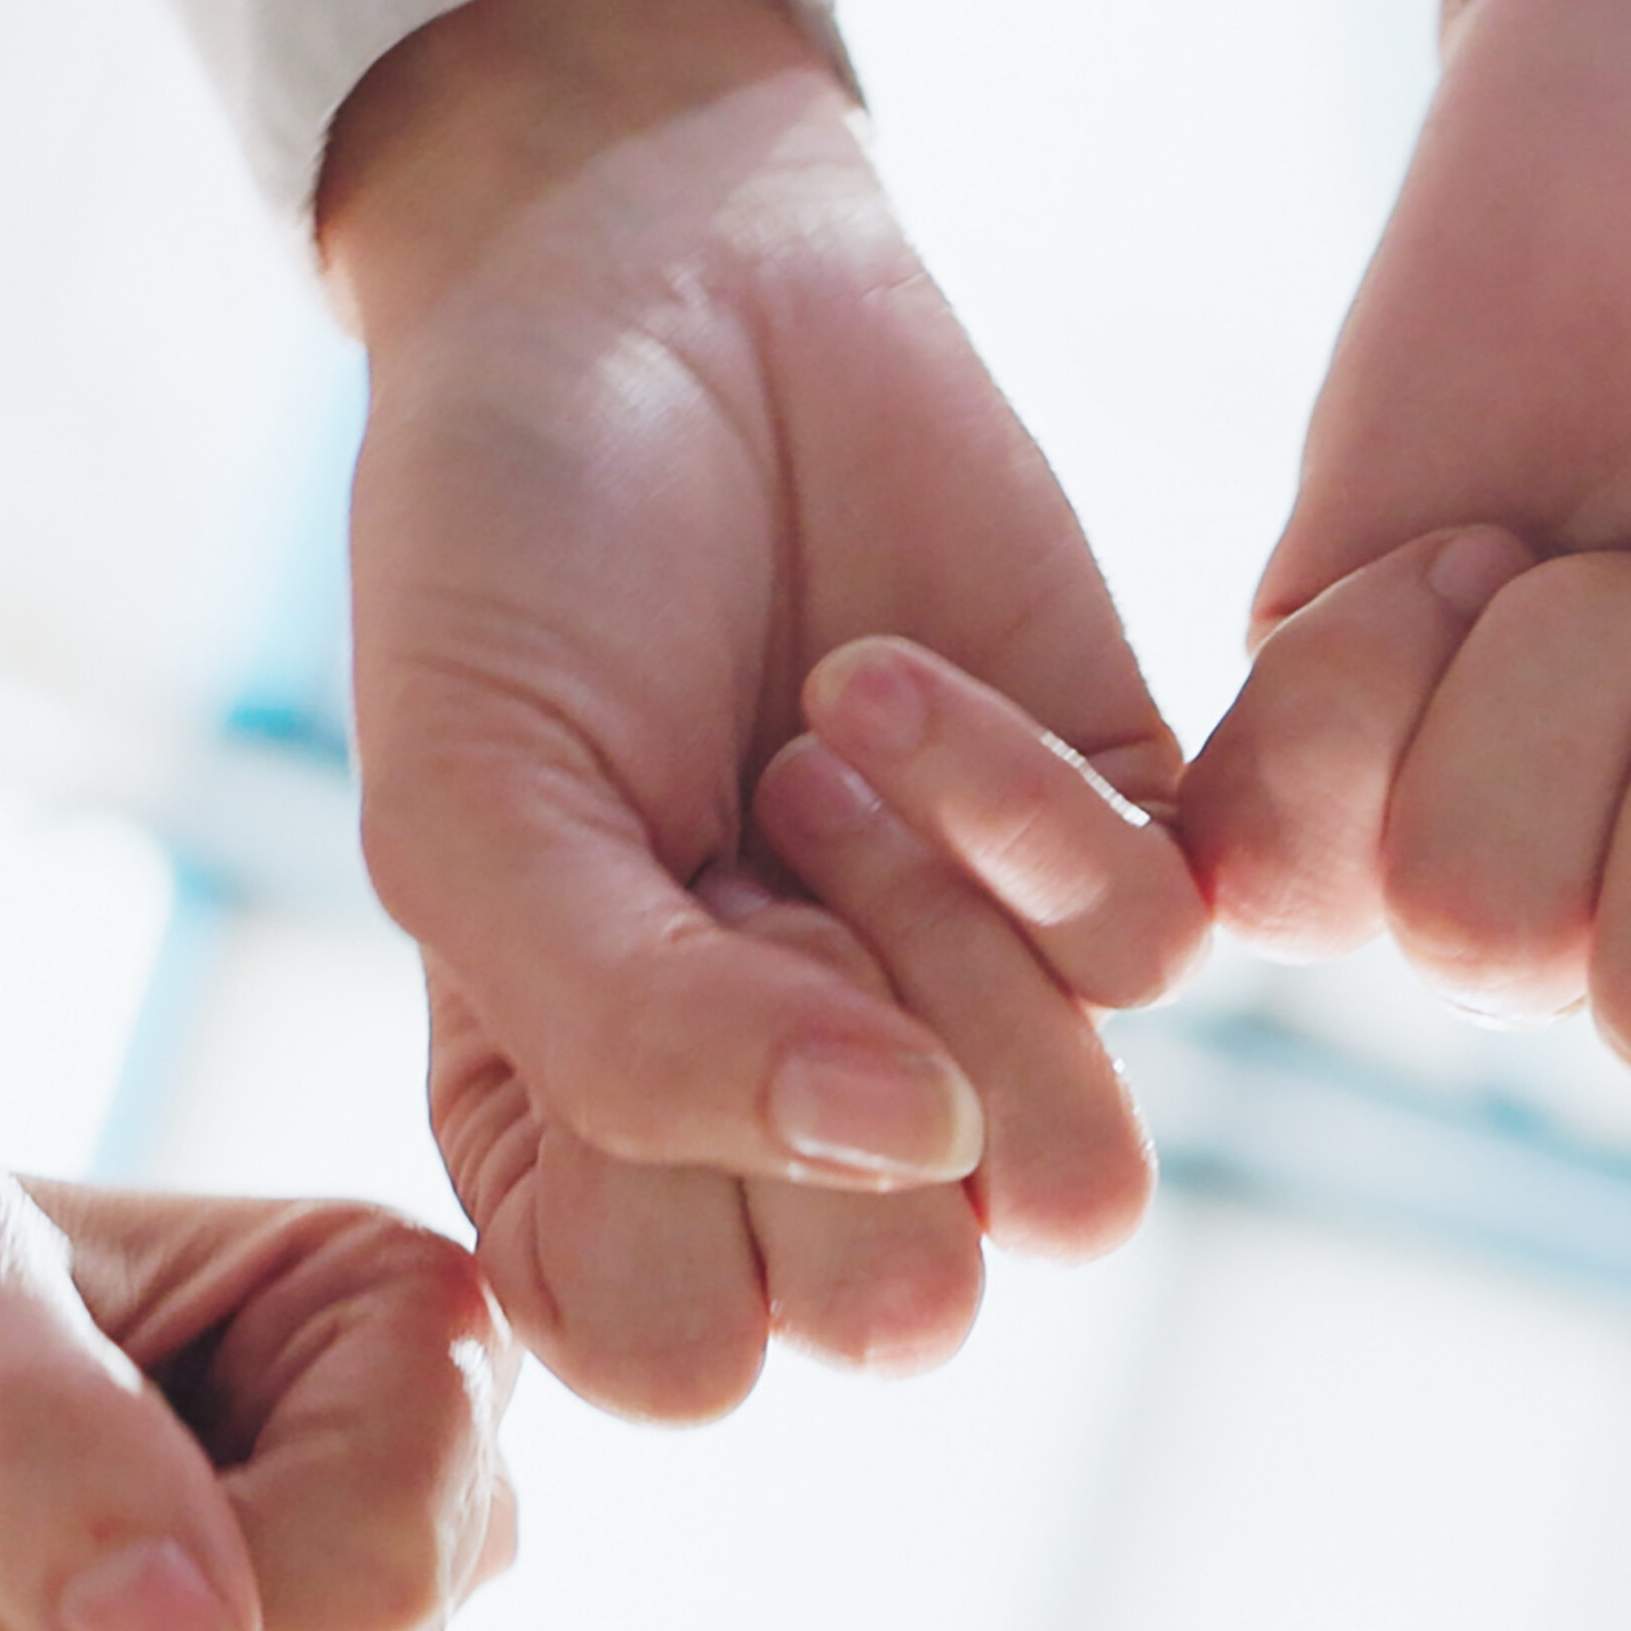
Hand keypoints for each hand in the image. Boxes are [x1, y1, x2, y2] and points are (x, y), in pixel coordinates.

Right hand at [326, 0, 1208, 1417]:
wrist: (658, 271)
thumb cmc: (508, 545)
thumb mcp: (477, 801)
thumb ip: (630, 1038)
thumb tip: (913, 1160)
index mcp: (594, 1144)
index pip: (680, 1358)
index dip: (673, 1218)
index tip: (601, 992)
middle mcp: (792, 1114)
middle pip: (907, 1315)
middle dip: (827, 1102)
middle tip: (728, 873)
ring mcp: (964, 998)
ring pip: (1069, 1187)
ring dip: (947, 979)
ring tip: (807, 780)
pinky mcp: (1117, 860)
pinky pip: (1154, 960)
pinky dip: (1016, 807)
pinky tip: (886, 679)